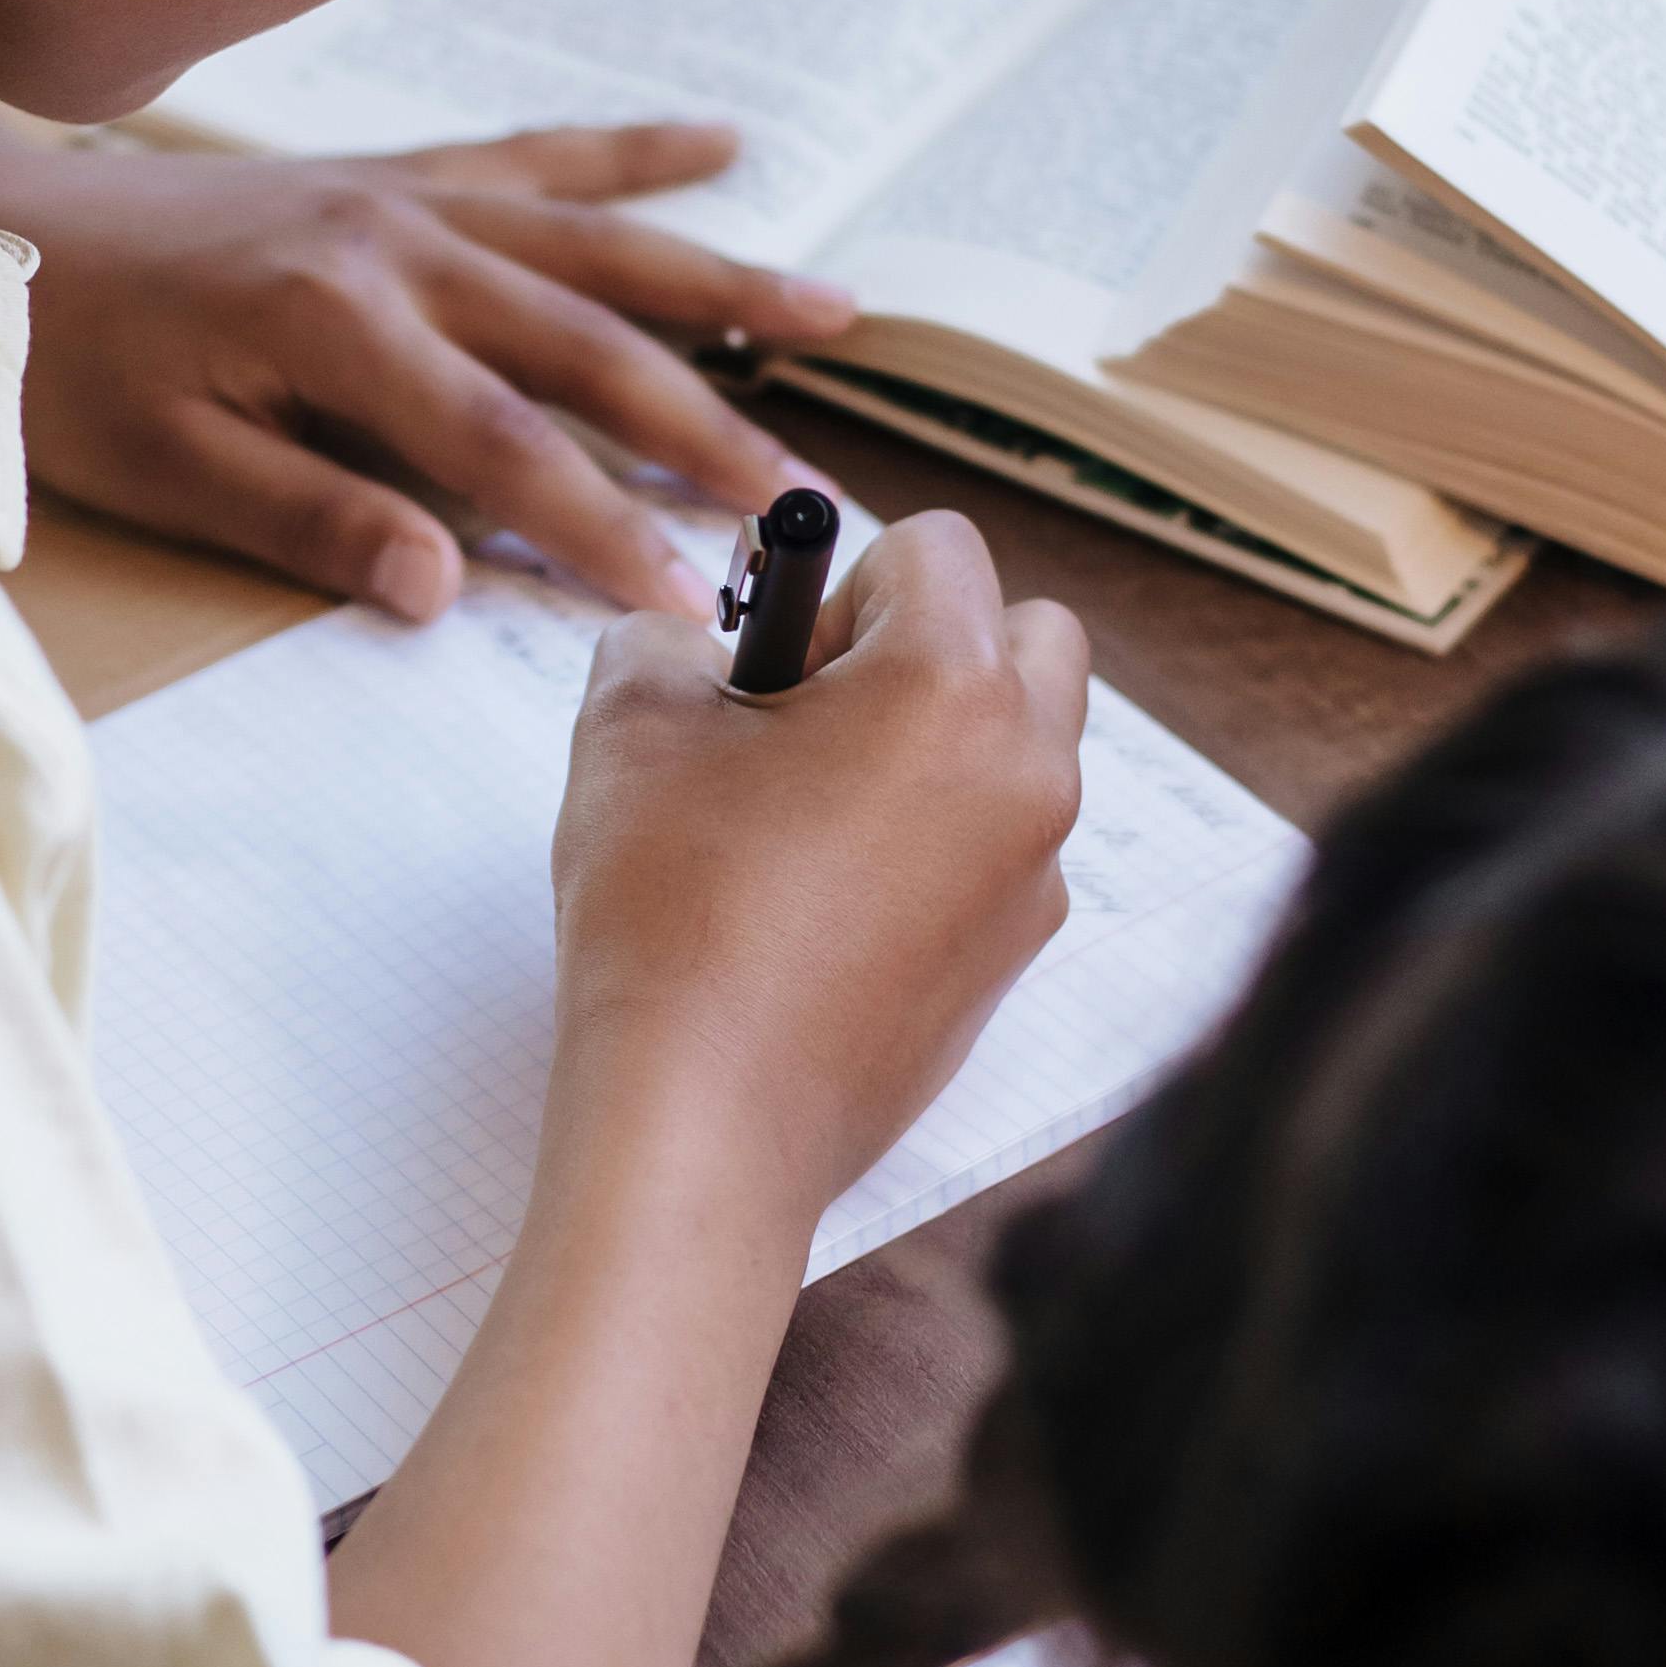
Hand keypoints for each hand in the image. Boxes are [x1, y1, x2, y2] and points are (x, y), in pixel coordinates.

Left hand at [0, 96, 854, 619]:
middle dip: (704, 424)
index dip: (602, 529)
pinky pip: (537, 153)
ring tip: (837, 315)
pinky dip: (632, 153)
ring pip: (593, 239)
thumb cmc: (63, 364)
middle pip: (584, 340)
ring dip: (718, 278)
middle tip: (803, 500)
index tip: (687, 603)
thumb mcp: (157, 467)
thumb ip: (304, 521)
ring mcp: (403, 193)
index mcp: (334, 322)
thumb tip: (435, 590)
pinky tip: (723, 149)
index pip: (503, 446)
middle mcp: (393, 241)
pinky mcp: (394, 171)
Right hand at [550, 509, 1089, 1228]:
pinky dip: (936, 841)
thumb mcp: (630, 724)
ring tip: (812, 813)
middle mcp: (1028, 770)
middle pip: (1028, 634)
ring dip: (936, 743)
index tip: (777, 667)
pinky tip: (827, 901)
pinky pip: (1000, 848)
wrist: (706, 1119)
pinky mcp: (1015, 954)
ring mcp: (1035, 872)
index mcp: (953, 687)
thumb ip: (664, 639)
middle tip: (816, 716)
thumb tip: (698, 651)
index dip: (840, 582)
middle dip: (930, 644)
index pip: (937, 546)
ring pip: (1020, 747)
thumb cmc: (672, 919)